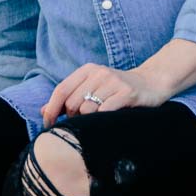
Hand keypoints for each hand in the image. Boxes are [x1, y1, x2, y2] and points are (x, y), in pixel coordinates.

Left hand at [40, 62, 168, 126]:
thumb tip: (43, 111)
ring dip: (88, 122)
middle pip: (72, 103)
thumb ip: (69, 98)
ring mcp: (114, 82)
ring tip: (97, 122)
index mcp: (87, 70)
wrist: (152, 82)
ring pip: (87, 110)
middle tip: (82, 124)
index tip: (48, 125)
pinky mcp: (128, 93)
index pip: (61, 90)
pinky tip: (107, 123)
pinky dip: (102, 121)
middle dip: (72, 119)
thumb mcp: (92, 87)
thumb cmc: (117, 89)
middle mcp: (99, 73)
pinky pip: (105, 112)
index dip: (51, 109)